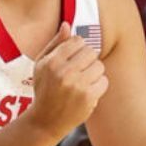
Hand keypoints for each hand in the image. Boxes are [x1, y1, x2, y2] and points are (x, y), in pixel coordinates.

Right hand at [25, 24, 106, 138]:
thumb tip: (67, 24)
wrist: (45, 121)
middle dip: (87, 60)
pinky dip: (98, 86)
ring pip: (99, 66)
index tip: (73, 58)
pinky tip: (88, 91)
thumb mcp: (41, 65)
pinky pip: (104, 81)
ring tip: (83, 81)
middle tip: (80, 70)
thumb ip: (54, 44)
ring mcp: (77, 85)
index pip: (78, 41)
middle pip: (91, 52)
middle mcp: (64, 72)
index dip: (78, 48)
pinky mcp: (88, 98)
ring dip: (94, 73)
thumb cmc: (44, 89)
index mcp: (52, 61)